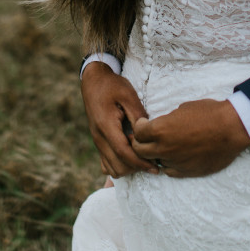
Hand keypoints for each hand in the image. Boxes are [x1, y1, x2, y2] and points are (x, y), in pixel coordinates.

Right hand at [81, 62, 156, 177]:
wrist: (93, 81)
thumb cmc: (113, 86)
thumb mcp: (129, 95)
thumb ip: (138, 116)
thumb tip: (148, 135)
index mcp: (106, 125)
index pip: (123, 153)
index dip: (140, 163)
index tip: (156, 167)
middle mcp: (99, 137)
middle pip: (117, 166)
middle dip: (136, 167)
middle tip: (152, 160)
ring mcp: (97, 141)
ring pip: (111, 168)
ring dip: (128, 167)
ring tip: (143, 157)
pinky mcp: (98, 142)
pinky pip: (106, 163)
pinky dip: (119, 165)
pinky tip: (131, 156)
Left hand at [130, 99, 249, 177]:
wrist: (231, 129)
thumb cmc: (209, 113)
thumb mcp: (183, 109)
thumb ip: (167, 120)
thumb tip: (162, 125)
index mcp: (160, 130)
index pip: (137, 132)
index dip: (139, 126)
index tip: (144, 124)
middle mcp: (164, 148)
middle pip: (139, 150)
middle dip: (140, 143)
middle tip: (146, 138)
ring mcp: (175, 162)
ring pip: (155, 161)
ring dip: (157, 154)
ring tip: (165, 146)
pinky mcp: (186, 172)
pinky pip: (169, 171)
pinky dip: (169, 164)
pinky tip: (175, 156)